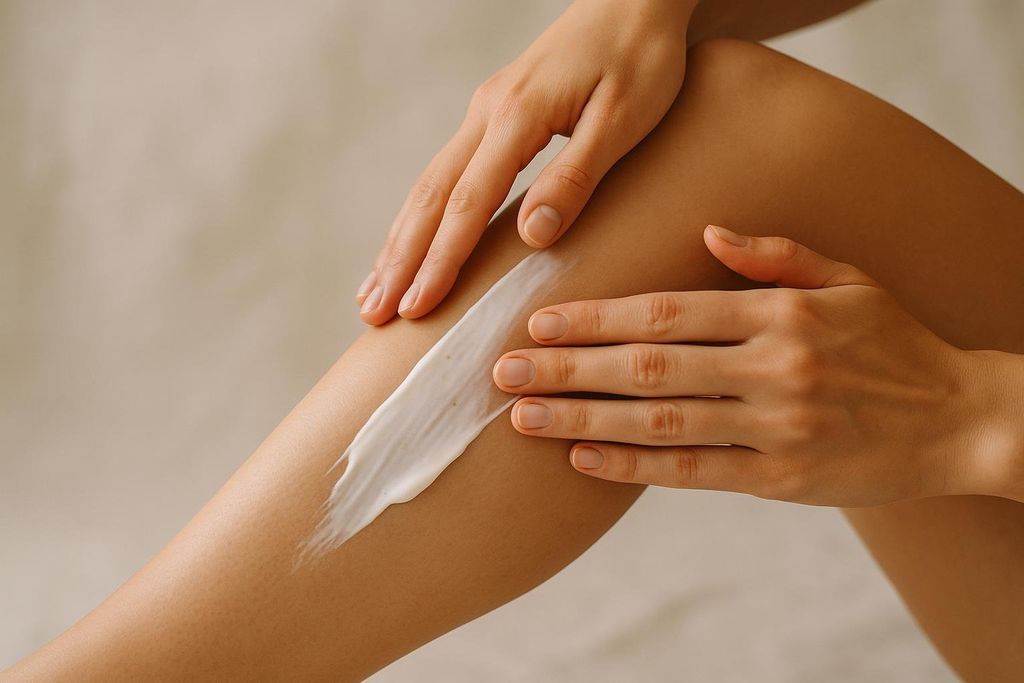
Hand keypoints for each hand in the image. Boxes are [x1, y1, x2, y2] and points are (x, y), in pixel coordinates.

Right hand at [357, 0, 694, 324]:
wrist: (634, 0)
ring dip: (399, 241)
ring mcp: (484, 112)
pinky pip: (444, 172)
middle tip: (374, 314)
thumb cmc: (641, 58)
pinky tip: (408, 240)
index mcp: (516, 117)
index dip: (441, 260)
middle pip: (430, 197)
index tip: (417, 307)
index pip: (467, 202)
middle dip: (400, 260)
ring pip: (428, 185)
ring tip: (373, 291)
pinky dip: (419, 215)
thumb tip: (531, 234)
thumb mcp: (623, 119)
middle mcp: (487, 113)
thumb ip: (575, 176)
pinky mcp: (492, 115)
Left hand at [492, 225, 1020, 506]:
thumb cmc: (894, 343)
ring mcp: (774, 427)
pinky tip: (583, 459)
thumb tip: (708, 232)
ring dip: (583, 419)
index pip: (665, 312)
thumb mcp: (848, 278)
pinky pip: (693, 473)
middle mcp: (770, 368)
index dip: (596, 319)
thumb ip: (775, 254)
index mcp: (778, 314)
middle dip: (567, 368)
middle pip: (647, 368)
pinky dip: (634, 467)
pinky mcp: (780, 478)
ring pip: (659, 423)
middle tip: (502, 370)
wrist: (961, 420)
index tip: (539, 322)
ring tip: (524, 415)